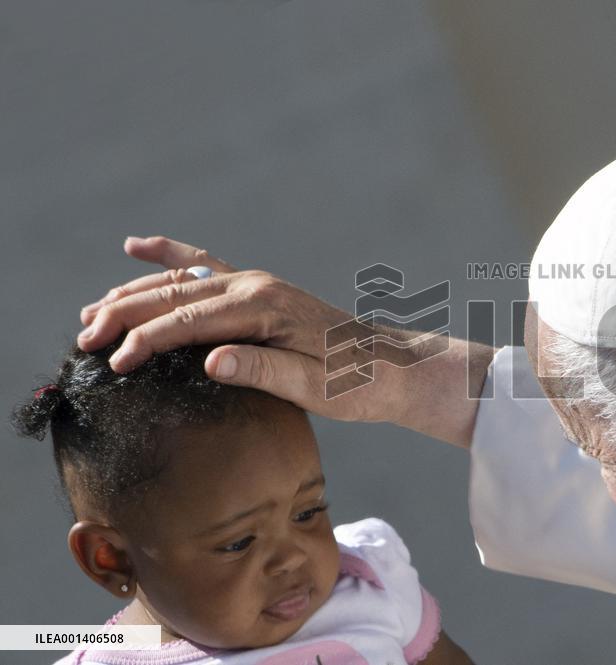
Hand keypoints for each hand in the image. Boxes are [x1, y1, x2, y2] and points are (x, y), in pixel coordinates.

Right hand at [78, 236, 404, 424]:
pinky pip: (206, 267)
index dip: (147, 341)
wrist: (390, 367)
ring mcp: (257, 283)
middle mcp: (256, 286)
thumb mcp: (311, 387)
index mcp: (265, 309)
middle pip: (177, 295)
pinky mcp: (260, 291)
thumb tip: (210, 361)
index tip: (113, 363)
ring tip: (92, 309)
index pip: (190, 322)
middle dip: (125, 313)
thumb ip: (261, 370)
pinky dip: (170, 256)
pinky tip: (139, 246)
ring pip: (182, 280)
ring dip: (135, 292)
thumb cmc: (355, 384)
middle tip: (83, 336)